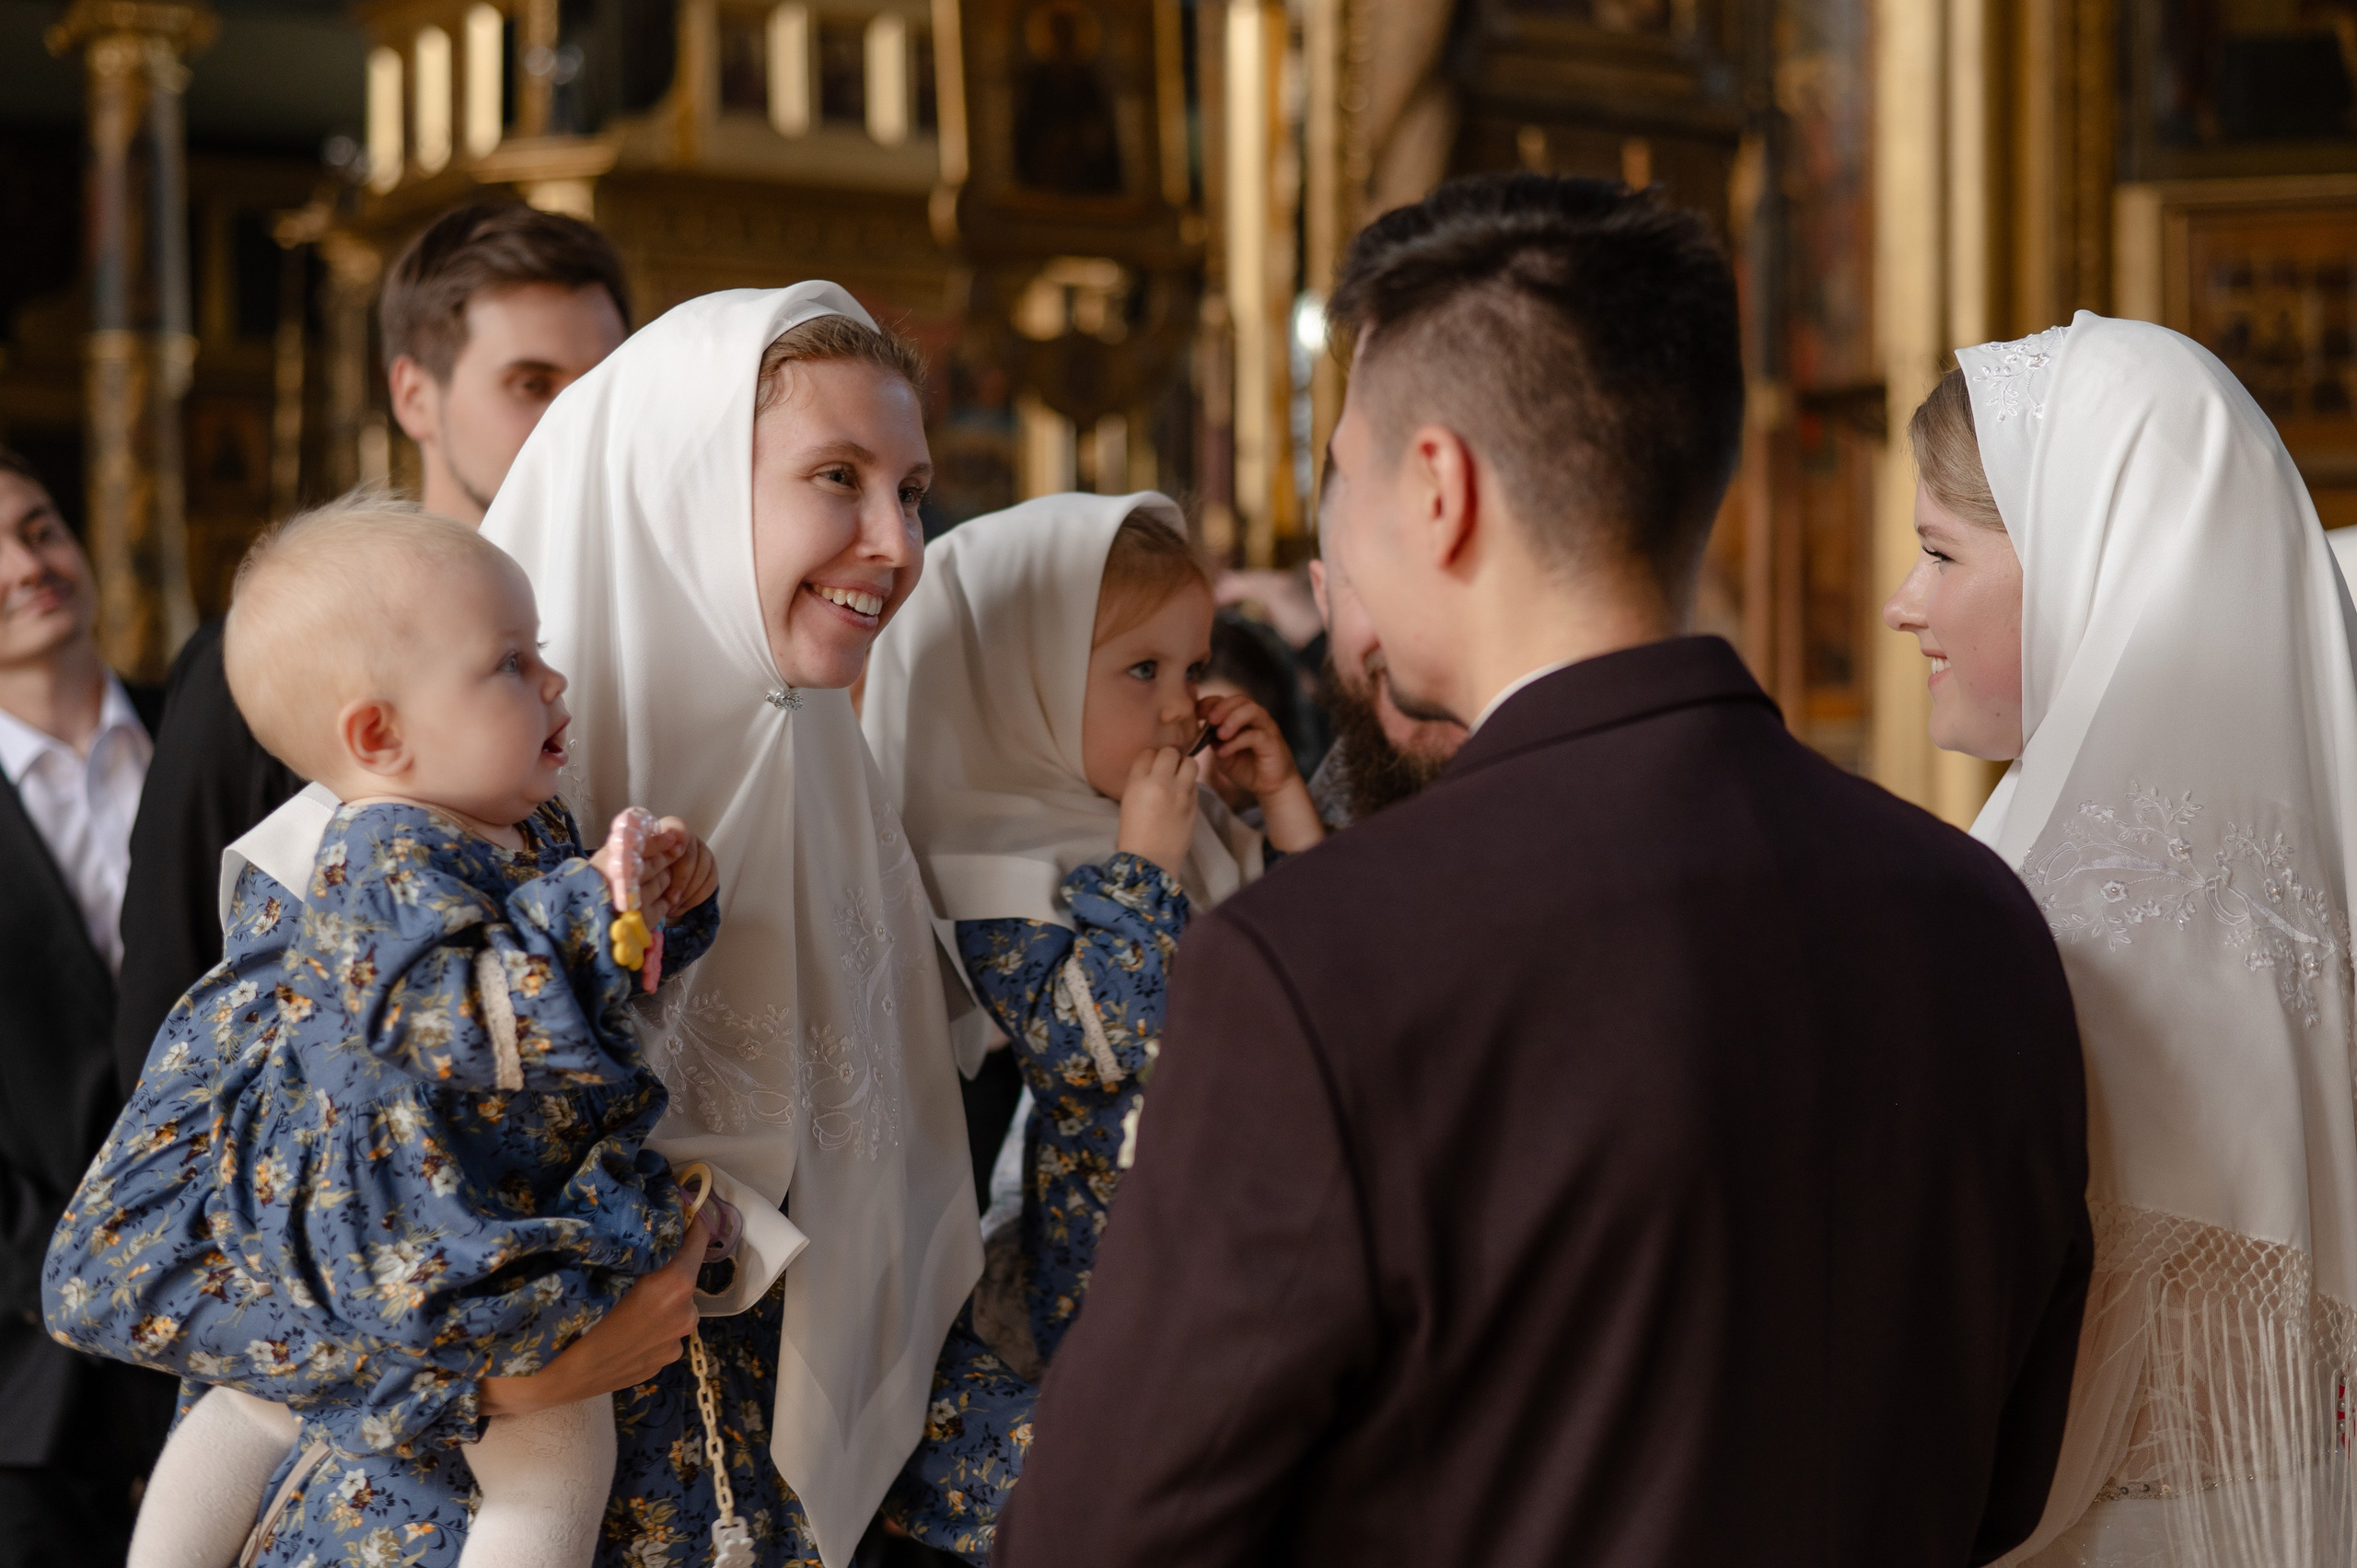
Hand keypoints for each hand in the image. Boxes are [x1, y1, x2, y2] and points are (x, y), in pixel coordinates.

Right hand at [477, 1213, 708, 1418]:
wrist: (542, 1377)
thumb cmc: (565, 1311)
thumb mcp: (598, 1263)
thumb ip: (632, 1243)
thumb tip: (648, 1219)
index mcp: (675, 1285)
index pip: (698, 1237)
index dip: (686, 1220)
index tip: (672, 1211)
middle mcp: (684, 1316)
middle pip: (683, 1275)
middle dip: (665, 1264)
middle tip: (633, 1259)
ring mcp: (672, 1347)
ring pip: (671, 1309)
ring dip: (656, 1300)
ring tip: (619, 1300)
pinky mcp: (657, 1368)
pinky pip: (658, 1335)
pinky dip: (645, 1326)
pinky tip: (615, 1328)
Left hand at [639, 817, 717, 924]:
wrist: (648, 885)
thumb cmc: (635, 876)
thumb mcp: (631, 870)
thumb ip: (635, 867)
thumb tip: (638, 873)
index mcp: (663, 831)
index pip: (677, 828)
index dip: (677, 841)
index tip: (674, 854)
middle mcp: (684, 837)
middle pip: (692, 853)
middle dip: (682, 879)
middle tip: (670, 899)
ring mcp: (699, 850)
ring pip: (705, 867)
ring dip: (690, 891)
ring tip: (673, 906)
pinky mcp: (709, 865)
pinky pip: (711, 880)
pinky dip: (698, 896)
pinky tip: (682, 906)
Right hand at [1115, 747, 1199, 877]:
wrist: (1150, 860)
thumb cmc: (1133, 833)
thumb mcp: (1129, 801)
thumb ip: (1141, 781)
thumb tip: (1154, 768)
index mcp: (1138, 782)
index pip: (1148, 753)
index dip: (1150, 758)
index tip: (1151, 766)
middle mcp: (1161, 783)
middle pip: (1171, 752)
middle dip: (1169, 757)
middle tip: (1167, 768)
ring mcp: (1181, 794)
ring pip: (1191, 762)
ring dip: (1184, 767)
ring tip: (1179, 778)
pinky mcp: (1194, 805)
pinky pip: (1195, 784)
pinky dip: (1189, 786)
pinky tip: (1182, 796)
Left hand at [1196, 694, 1294, 800]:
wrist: (1271, 787)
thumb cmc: (1247, 769)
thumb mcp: (1224, 756)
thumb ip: (1214, 743)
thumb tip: (1201, 734)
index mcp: (1240, 718)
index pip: (1225, 701)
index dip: (1209, 703)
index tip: (1195, 714)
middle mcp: (1255, 718)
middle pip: (1240, 700)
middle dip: (1222, 707)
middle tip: (1209, 720)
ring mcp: (1265, 728)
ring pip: (1252, 711)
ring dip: (1233, 719)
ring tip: (1220, 734)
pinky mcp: (1272, 742)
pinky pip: (1255, 735)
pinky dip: (1237, 742)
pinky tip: (1224, 752)